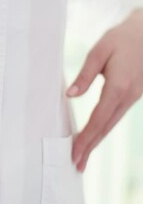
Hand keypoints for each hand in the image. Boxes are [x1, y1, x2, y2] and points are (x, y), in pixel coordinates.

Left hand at [67, 8, 142, 172]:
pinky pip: (115, 117)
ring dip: (96, 141)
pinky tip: (95, 137)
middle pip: (105, 128)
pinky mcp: (131, 96)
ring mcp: (132, 98)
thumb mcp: (100, 51)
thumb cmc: (122, 38)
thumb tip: (70, 95)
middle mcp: (128, 96)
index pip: (98, 119)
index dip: (86, 137)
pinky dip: (103, 130)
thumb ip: (85, 75)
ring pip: (111, 124)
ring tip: (83, 156)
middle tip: (76, 164)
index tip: (75, 152)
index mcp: (118, 87)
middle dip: (90, 147)